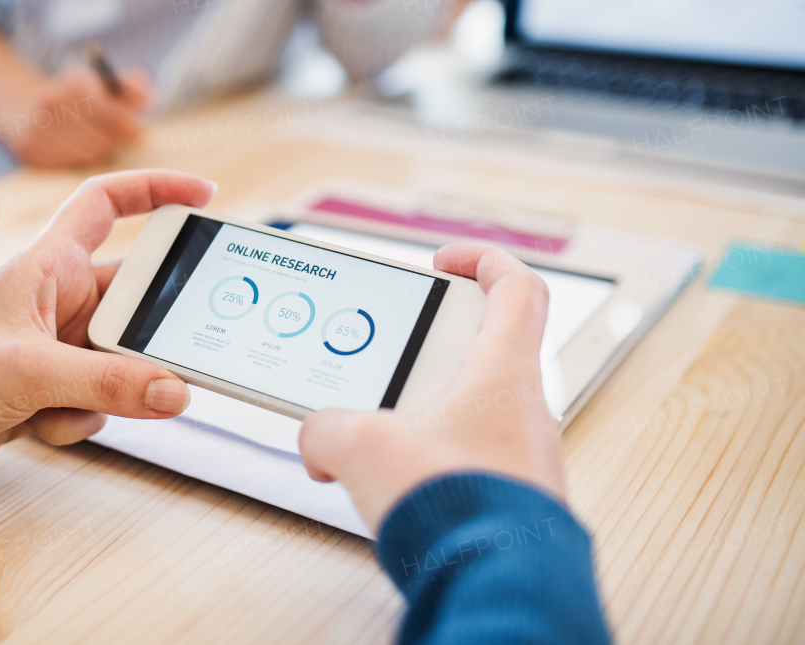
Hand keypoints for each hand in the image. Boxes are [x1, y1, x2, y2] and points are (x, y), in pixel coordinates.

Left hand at [0, 170, 213, 459]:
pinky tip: (39, 420)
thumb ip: (107, 381)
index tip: (203, 195)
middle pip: (136, 297)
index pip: (108, 203)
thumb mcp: (30, 370)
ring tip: (65, 402)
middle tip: (170, 353)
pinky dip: (79, 415)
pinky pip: (103, 395)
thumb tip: (173, 390)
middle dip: (149, 333)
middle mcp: (62, 296)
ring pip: (125, 358)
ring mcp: (63, 341)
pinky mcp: (59, 381)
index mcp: (50, 264)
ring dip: (108, 389)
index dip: (156, 188)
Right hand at [5, 67, 152, 168]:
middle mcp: (52, 102)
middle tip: (120, 140)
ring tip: (98, 141)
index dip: (128, 125)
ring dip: (98, 151)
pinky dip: (78, 159)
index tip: (138, 132)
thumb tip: (149, 95)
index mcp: (72, 82)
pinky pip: (68, 163)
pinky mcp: (28, 150)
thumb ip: (127, 87)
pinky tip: (78, 149)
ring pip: (87, 153)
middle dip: (115, 140)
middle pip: (100, 136)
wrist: (18, 103)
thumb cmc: (71, 96)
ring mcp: (37, 127)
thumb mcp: (96, 82)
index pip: (109, 112)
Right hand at [298, 244, 564, 529]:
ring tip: (374, 436)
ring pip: (468, 415)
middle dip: (423, 356)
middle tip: (387, 364)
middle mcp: (526, 412)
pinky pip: (465, 464)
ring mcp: (523, 460)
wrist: (492, 587)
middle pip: (478, 353)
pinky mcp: (509, 502)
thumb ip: (327, 427)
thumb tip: (321, 440)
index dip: (482, 260)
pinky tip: (392, 487)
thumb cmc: (456, 508)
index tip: (445, 260)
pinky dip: (427, 465)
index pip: (518, 288)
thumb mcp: (360, 444)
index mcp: (504, 374)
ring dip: (420, 417)